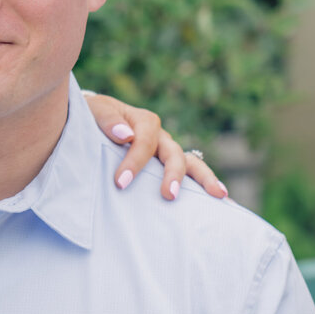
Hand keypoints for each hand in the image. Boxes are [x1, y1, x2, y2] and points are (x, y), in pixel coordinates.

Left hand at [85, 94, 227, 201]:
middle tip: (169, 196)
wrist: (93, 122)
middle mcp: (160, 137)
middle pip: (174, 154)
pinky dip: (204, 187)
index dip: (134, 162)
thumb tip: (125, 134)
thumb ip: (107, 120)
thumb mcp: (95, 111)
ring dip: (204, 179)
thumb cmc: (92, 116)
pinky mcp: (166, 167)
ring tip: (220, 195)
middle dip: (173, 175)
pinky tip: (222, 202)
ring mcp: (166, 152)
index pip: (144, 142)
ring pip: (190, 163)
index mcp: (144, 121)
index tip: (120, 182)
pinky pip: (188, 175)